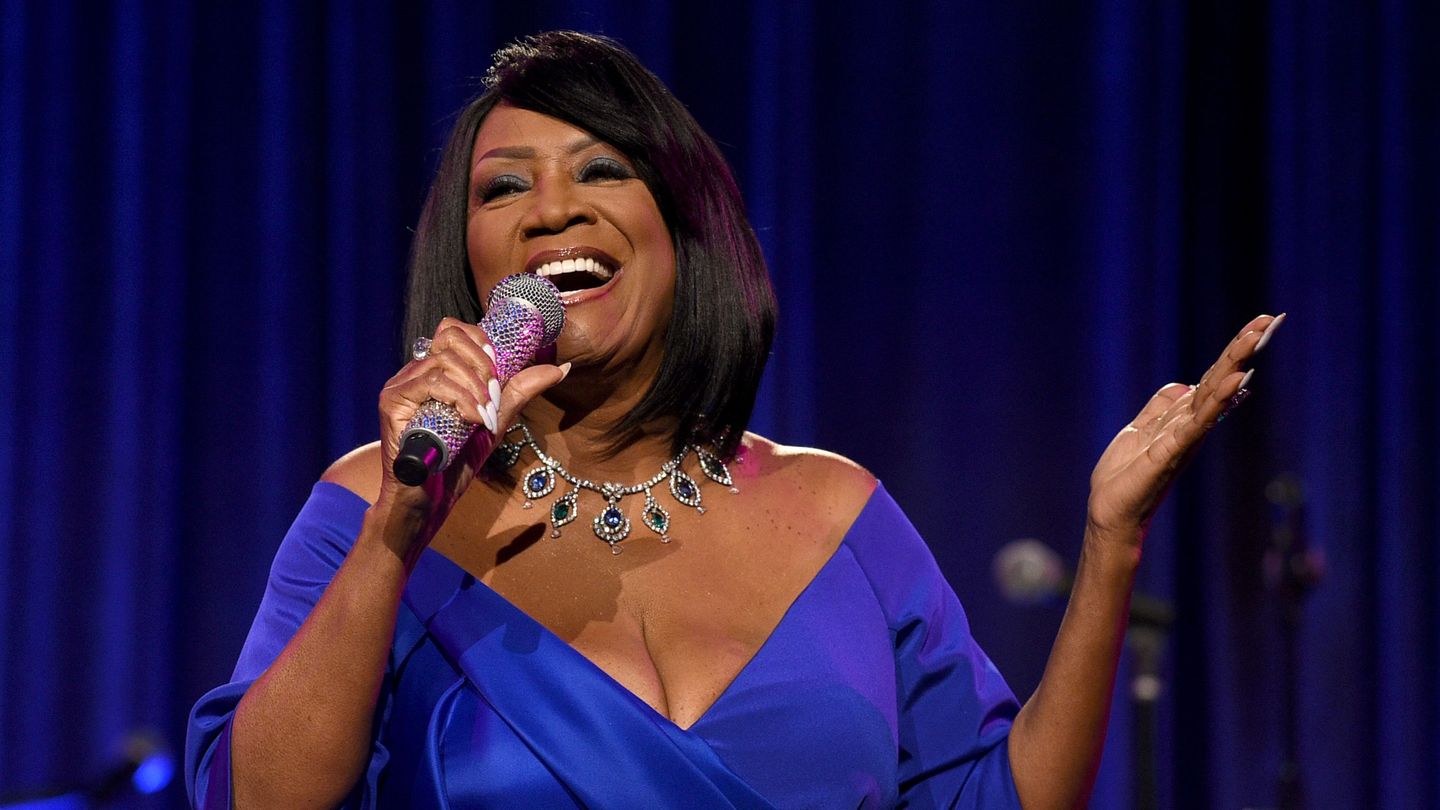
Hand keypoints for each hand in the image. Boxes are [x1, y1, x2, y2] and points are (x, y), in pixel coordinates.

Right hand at [373, 317, 568, 544]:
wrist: (432, 498)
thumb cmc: (457, 460)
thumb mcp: (496, 419)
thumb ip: (521, 390)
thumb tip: (561, 367)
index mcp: (436, 370)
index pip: (454, 330)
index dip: (481, 340)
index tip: (500, 368)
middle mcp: (416, 372)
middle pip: (449, 336)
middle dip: (482, 362)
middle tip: (495, 395)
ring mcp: (402, 385)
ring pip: (444, 361)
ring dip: (475, 387)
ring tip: (486, 415)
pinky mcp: (393, 402)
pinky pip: (430, 383)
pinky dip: (459, 399)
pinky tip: (472, 419)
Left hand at [1086, 313, 1285, 546]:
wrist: (1111, 512)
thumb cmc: (1125, 478)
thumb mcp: (1139, 431)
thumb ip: (1159, 409)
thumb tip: (1181, 385)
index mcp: (1184, 418)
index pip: (1213, 377)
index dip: (1233, 351)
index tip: (1260, 323)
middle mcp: (1191, 425)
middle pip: (1220, 380)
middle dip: (1243, 349)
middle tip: (1271, 320)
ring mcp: (1186, 438)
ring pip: (1215, 395)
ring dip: (1235, 365)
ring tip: (1256, 337)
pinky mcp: (1173, 451)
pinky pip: (1199, 422)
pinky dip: (1217, 401)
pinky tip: (1235, 381)